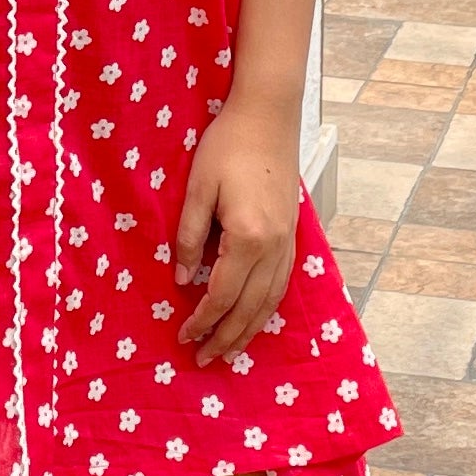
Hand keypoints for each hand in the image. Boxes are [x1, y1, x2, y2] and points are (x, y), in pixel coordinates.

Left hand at [175, 97, 301, 358]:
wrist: (268, 115)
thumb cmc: (228, 145)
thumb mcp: (197, 188)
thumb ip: (189, 237)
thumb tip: (182, 279)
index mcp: (248, 237)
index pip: (222, 294)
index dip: (202, 320)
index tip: (183, 336)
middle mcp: (274, 247)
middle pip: (249, 307)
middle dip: (226, 337)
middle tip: (204, 359)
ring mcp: (288, 242)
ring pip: (270, 301)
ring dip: (249, 329)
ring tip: (230, 349)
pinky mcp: (293, 234)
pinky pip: (282, 284)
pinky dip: (267, 307)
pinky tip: (256, 316)